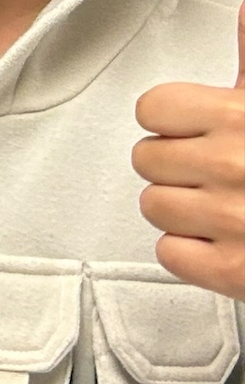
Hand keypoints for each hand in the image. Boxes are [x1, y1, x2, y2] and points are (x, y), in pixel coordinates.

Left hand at [134, 3, 244, 297]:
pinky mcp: (237, 274)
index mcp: (240, 117)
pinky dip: (193, 255)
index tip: (201, 132)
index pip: (152, 109)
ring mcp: (234, 222)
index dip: (175, 124)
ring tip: (227, 208)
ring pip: (154, 207)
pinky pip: (170, 255)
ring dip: (184, 212)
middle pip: (147, 159)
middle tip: (219, 174)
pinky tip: (227, 242)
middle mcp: (235, 165)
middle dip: (178, 167)